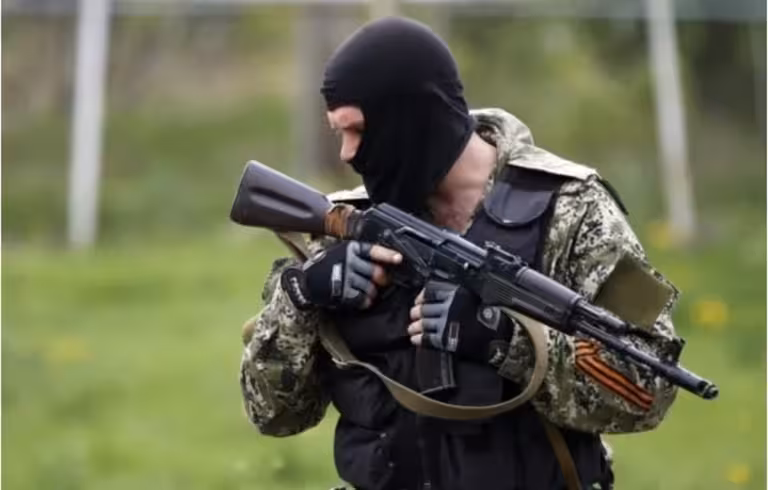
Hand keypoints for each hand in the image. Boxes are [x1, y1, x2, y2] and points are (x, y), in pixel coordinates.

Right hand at [282, 241, 401, 309]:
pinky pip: (362, 299)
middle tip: (381, 282)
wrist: (305, 281)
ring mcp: (345, 276)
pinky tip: (360, 299)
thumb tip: (385, 264)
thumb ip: (361, 256)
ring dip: (371, 292)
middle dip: (382, 279)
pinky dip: (364, 301)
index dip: (388, 255)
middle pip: (377, 272)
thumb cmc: (327, 267)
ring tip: (363, 290)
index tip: (399, 259)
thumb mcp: (342, 253)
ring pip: (371, 287)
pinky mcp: (343, 292)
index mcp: (351, 248)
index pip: (374, 250)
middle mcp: (348, 261)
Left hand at [408, 281, 512, 362]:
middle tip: (414, 314)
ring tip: (412, 328)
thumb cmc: (484, 316)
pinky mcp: (445, 340)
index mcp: (455, 295)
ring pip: (423, 324)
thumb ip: (451, 294)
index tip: (418, 301)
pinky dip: (419, 339)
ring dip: (415, 326)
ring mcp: (446, 324)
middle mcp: (449, 308)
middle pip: (424, 308)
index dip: (421, 297)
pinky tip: (415, 339)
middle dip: (416, 313)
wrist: (494, 336)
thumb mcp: (469, 297)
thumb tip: (432, 296)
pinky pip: (426, 338)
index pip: (430, 292)